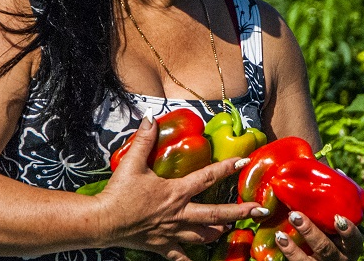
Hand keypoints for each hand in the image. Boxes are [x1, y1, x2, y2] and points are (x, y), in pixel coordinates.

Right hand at [96, 114, 259, 260]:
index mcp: (176, 192)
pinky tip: (198, 260)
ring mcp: (172, 233)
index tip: (245, 162)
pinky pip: (181, 257)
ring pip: (203, 235)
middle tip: (259, 211)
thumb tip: (150, 117)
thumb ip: (145, 140)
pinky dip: (190, 259)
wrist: (104, 221)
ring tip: (229, 229)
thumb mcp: (133, 163)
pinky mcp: (162, 246)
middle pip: (216, 214)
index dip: (227, 168)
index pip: (207, 178)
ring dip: (218, 231)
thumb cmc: (119, 193)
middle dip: (240, 212)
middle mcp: (180, 214)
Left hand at [275, 211, 362, 260]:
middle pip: (326, 249)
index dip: (348, 231)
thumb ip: (339, 205)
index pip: (355, 240)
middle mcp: (338, 258)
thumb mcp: (339, 225)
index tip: (338, 218)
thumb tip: (338, 173)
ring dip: (293, 247)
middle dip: (310, 233)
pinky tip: (279, 238)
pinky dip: (288, 251)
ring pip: (308, 260)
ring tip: (281, 232)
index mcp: (350, 246)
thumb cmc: (335, 235)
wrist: (323, 258)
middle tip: (295, 215)